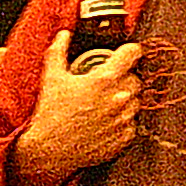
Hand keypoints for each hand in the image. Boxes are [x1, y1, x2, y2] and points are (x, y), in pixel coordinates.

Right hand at [9, 31, 142, 185]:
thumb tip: (64, 35)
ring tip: (106, 104)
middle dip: (125, 78)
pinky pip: (133, 124)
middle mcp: (118, 98)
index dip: (130, 51)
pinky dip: (124, 121)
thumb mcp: (52, 78)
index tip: (126, 53)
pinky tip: (107, 122)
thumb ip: (58, 51)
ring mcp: (123, 119)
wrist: (49, 150)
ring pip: (136, 102)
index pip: (133, 53)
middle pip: (136, 79)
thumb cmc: (50, 114)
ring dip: (125, 100)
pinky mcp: (124, 138)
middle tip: (109, 84)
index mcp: (103, 79)